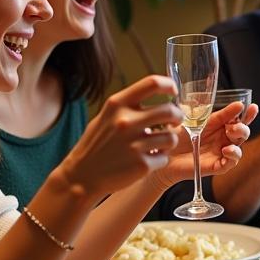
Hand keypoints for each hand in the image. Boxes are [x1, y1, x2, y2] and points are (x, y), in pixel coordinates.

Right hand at [58, 76, 182, 198]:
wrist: (82, 176)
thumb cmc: (96, 145)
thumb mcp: (106, 117)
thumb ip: (128, 106)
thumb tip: (159, 96)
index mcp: (117, 105)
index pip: (152, 83)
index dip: (169, 85)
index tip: (173, 91)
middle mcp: (126, 121)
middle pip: (169, 111)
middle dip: (177, 116)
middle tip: (175, 121)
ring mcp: (134, 144)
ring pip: (172, 137)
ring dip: (169, 141)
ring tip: (158, 145)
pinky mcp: (141, 164)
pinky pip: (165, 158)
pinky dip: (160, 159)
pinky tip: (148, 160)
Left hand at [163, 101, 257, 183]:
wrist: (164, 153)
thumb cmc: (179, 136)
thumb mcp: (200, 121)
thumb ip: (220, 115)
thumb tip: (239, 105)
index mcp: (221, 127)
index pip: (239, 120)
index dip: (248, 114)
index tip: (253, 107)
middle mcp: (224, 140)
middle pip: (243, 134)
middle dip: (242, 128)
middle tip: (232, 125)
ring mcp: (221, 153)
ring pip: (239, 148)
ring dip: (239, 140)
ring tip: (230, 134)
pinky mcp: (216, 166)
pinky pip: (230, 163)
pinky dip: (232, 156)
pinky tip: (227, 150)